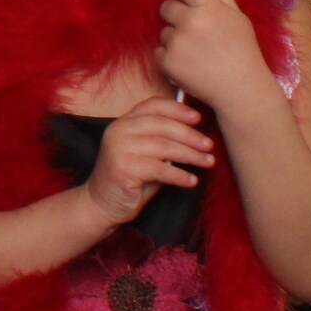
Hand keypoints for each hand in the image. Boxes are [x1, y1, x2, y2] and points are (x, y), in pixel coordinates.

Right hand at [82, 95, 214, 226]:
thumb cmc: (130, 179)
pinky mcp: (123, 169)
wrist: (102, 204)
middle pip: (162, 125)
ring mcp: (118, 148)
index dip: (177, 109)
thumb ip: (161, 140)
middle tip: (209, 145)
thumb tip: (196, 134)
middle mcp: (118, 130)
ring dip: (190, 155)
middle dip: (190, 135)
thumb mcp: (145, 154)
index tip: (198, 118)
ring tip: (208, 162)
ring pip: (163, 146)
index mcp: (123, 122)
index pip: (152, 106)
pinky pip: (160, 169)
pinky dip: (179, 175)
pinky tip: (192, 180)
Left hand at [156, 0, 274, 109]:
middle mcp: (190, 22)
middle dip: (178, 15)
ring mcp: (176, 43)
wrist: (241, 89)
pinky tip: (190, 64)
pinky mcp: (166, 62)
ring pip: (164, 31)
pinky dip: (170, 57)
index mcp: (209, 7)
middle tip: (197, 31)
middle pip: (166, 6)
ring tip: (198, 52)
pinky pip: (158, 50)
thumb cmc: (242, 50)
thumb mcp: (237, 18)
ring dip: (175, 38)